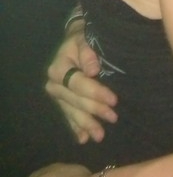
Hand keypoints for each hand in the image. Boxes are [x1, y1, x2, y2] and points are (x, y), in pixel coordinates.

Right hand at [46, 25, 117, 142]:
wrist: (74, 40)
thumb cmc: (82, 38)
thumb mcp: (85, 38)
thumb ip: (88, 52)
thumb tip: (92, 70)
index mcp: (59, 68)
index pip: (79, 84)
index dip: (96, 93)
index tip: (114, 100)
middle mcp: (54, 83)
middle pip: (76, 101)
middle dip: (95, 111)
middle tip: (113, 118)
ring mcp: (57, 94)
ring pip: (72, 112)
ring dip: (86, 124)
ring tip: (100, 136)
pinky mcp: (61, 101)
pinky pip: (68, 115)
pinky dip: (76, 127)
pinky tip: (83, 138)